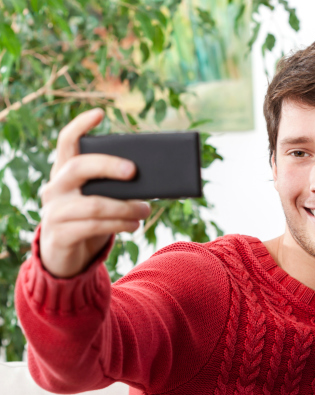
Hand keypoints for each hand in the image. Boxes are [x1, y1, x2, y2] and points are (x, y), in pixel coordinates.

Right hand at [39, 109, 150, 277]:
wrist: (65, 255)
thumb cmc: (89, 220)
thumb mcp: (99, 199)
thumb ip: (116, 187)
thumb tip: (154, 179)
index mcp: (64, 172)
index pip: (66, 142)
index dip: (79, 126)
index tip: (99, 113)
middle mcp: (54, 187)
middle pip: (80, 167)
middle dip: (109, 166)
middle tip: (135, 171)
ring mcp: (54, 212)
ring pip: (94, 204)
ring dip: (126, 207)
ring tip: (146, 209)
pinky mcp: (60, 235)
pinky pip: (94, 226)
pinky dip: (119, 225)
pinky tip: (134, 225)